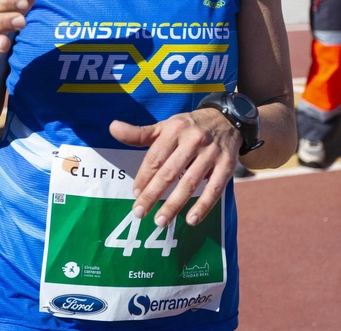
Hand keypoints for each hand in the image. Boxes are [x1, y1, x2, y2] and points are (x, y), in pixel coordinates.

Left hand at [110, 107, 241, 227]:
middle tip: (139, 213)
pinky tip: (191, 220)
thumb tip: (112, 128)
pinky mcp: (227, 166)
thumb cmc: (189, 127)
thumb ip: (139, 133)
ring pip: (190, 183)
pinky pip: (214, 189)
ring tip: (160, 221)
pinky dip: (203, 206)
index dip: (144, 177)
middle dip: (153, 194)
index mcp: (175, 129)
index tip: (135, 193)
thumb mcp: (165, 126)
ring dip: (174, 205)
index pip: (155, 157)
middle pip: (170, 172)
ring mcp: (212, 154)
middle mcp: (193, 140)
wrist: (227, 119)